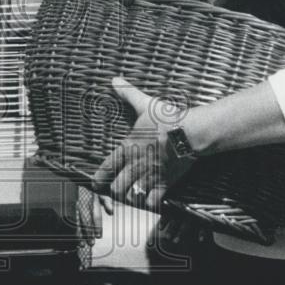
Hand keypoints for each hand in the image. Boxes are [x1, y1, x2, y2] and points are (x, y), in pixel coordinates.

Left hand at [92, 77, 193, 211]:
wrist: (189, 132)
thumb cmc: (166, 117)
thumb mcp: (144, 104)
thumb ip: (128, 94)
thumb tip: (114, 80)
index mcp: (128, 148)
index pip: (107, 168)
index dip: (99, 178)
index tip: (95, 184)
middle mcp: (136, 165)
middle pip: (117, 188)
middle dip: (114, 192)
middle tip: (115, 193)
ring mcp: (150, 176)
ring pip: (133, 197)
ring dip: (131, 199)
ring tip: (131, 198)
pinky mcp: (166, 183)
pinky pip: (153, 202)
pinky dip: (150, 204)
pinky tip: (150, 202)